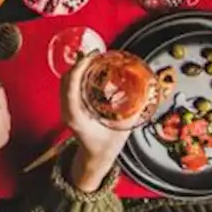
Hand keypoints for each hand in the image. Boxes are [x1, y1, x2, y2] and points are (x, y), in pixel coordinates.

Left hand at [62, 53, 138, 191]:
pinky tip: (90, 69)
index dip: (79, 69)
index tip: (90, 57)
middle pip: (66, 80)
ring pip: (65, 81)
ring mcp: (65, 108)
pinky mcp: (67, 106)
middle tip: (96, 54)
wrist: (95, 157)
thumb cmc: (107, 146)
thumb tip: (146, 93)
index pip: (71, 88)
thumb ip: (133, 112)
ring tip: (94, 58)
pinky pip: (68, 85)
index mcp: (77, 117)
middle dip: (79, 63)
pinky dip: (77, 74)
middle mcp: (67, 111)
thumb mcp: (123, 129)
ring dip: (78, 67)